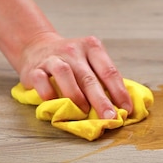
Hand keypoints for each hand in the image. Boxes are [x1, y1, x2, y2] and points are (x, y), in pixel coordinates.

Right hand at [18, 32, 132, 118]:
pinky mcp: (34, 68)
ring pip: (64, 74)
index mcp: (92, 47)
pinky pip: (41, 81)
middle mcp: (73, 50)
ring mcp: (53, 58)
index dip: (119, 92)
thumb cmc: (71, 61)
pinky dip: (49, 94)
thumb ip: (103, 79)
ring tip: (83, 111)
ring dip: (76, 95)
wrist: (36, 46)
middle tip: (109, 117)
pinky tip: (55, 104)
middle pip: (89, 77)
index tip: (127, 109)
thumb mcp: (90, 61)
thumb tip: (121, 106)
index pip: (109, 71)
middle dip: (101, 100)